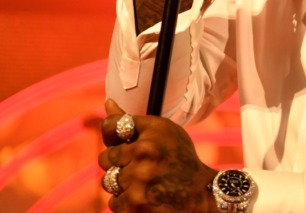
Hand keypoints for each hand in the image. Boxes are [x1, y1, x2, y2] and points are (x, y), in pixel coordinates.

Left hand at [98, 99, 217, 211]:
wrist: (200, 194)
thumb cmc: (180, 160)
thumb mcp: (164, 132)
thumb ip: (132, 120)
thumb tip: (107, 102)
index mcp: (154, 130)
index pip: (111, 125)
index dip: (110, 135)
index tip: (118, 141)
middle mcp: (145, 152)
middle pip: (105, 157)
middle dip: (117, 163)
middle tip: (139, 167)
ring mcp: (138, 180)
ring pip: (108, 180)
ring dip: (122, 184)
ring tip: (144, 183)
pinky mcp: (134, 204)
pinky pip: (114, 201)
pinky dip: (126, 202)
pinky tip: (145, 197)